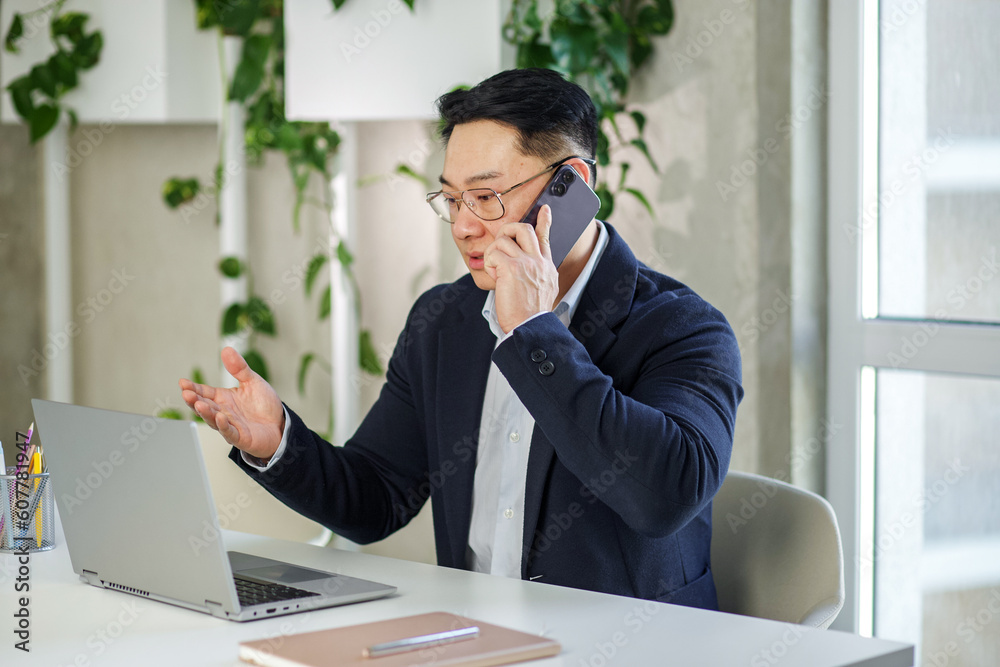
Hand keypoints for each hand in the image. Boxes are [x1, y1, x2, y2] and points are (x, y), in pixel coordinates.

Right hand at [179, 346, 284, 460]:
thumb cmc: (264, 405)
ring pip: (213, 420)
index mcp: (223, 398)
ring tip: (199, 404)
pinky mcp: (241, 437)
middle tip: (186, 393)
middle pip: (204, 406)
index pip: (204, 392)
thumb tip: (226, 349)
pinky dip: (224, 426)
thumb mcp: (252, 382)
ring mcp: (230, 425)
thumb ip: (239, 368)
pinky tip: (220, 418)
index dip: (193, 388)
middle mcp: (223, 412)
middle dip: (194, 400)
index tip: (182, 382)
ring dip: (206, 413)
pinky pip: (230, 432)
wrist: (280, 424)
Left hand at [484, 204, 559, 333]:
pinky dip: (489, 264)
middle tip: (501, 244)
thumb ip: (540, 275)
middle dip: (508, 230)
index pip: (545, 237)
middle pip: (523, 228)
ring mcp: (526, 262)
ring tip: (495, 270)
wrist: (530, 326)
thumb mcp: (546, 290)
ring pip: (503, 238)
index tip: (544, 209)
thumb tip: (531, 270)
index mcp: (546, 266)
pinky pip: (493, 253)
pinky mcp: (511, 268)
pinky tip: (494, 277)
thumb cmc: (532, 314)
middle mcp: (538, 261)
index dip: (544, 221)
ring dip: (493, 253)